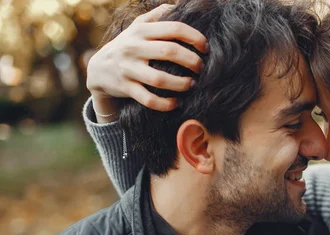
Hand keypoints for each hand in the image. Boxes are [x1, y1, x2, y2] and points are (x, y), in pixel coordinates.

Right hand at [87, 4, 207, 119]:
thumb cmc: (128, 45)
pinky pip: (149, 99)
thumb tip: (179, 5)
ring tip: (192, 84)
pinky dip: (166, 104)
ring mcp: (128, 69)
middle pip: (170, 51)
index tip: (205, 48)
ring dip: (181, 84)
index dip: (194, 37)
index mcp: (141, 30)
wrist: (98, 69)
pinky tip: (176, 102)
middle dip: (192, 61)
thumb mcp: (138, 26)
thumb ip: (157, 15)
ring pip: (160, 79)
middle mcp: (134, 47)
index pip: (174, 28)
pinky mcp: (126, 88)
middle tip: (201, 68)